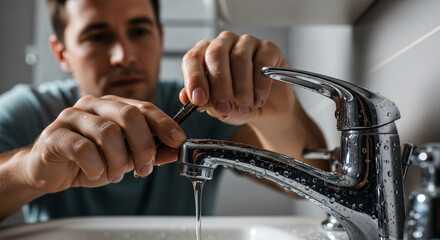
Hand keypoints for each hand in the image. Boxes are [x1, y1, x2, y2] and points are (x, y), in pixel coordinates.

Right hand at [22, 95, 185, 192]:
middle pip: (129, 115)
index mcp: (113, 106)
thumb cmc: (88, 160)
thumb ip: (150, 152)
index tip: (178, 140)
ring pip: (108, 132)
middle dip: (144, 145)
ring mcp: (72, 116)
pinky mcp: (55, 134)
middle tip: (145, 168)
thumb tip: (176, 150)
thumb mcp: (125, 158)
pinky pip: (84, 148)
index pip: (144, 108)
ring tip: (115, 174)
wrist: (51, 171)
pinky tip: (95, 173)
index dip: (164, 123)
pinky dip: (96, 166)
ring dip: (118, 160)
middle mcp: (93, 105)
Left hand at [180, 31, 294, 126]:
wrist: (268, 110)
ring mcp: (247, 43)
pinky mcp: (269, 48)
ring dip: (241, 88)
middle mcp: (223, 43)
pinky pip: (262, 62)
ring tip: (244, 108)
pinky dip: (260, 85)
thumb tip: (186, 97)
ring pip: (240, 58)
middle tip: (224, 108)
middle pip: (216, 54)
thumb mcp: (217, 109)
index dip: (194, 78)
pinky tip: (259, 100)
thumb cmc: (237, 105)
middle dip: (219, 85)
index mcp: (204, 54)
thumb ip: (203, 102)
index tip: (198, 99)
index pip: (193, 58)